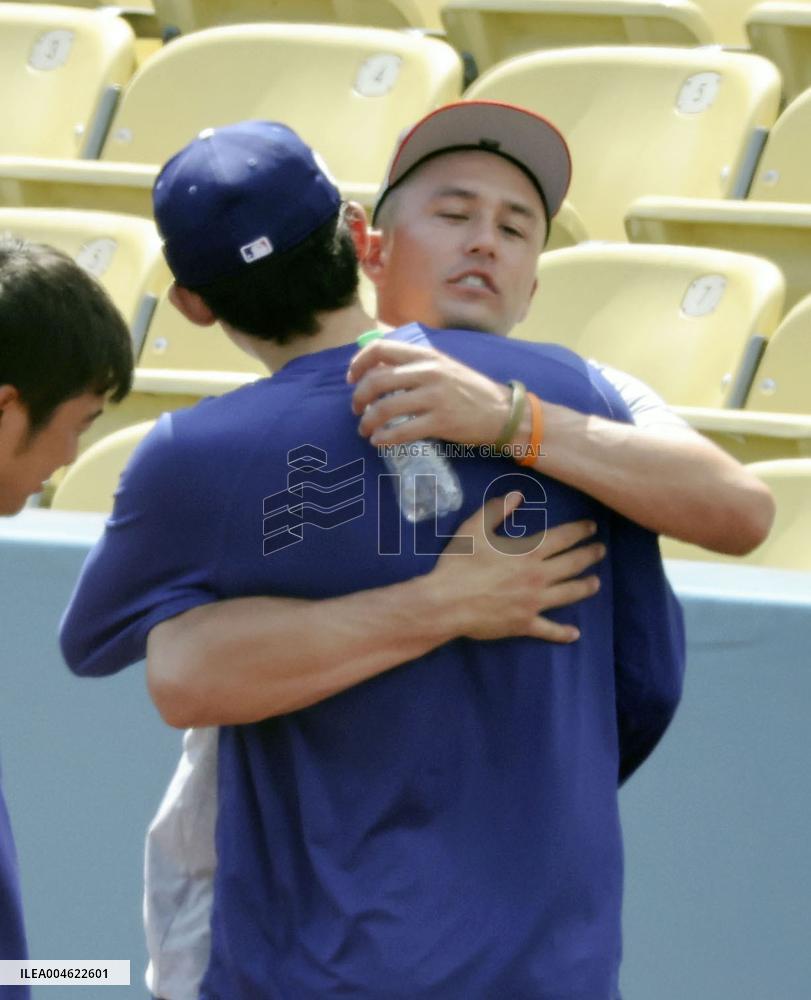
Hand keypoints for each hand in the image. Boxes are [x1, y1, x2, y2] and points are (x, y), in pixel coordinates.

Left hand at [347, 339, 510, 446]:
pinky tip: (379, 441)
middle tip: (357, 409)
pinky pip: (403, 431)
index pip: (380, 349)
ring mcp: (435, 397)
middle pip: (377, 380)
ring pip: (386, 408)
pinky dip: (385, 438)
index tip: (352, 379)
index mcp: (426, 355)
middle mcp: (429, 372)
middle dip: (359, 397)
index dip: (359, 363)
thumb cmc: (469, 390)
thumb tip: (377, 366)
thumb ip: (414, 364)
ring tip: (365, 430)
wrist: (503, 412)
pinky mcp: (441, 422)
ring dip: (368, 421)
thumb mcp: (443, 366)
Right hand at [429, 492, 604, 643]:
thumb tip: (517, 495)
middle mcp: (538, 577)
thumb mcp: (474, 529)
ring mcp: (534, 603)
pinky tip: (575, 634)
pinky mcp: (525, 624)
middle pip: (573, 564)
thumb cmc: (459, 564)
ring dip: (585, 587)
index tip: (592, 527)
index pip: (563, 538)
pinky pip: (549, 629)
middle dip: (590, 555)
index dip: (580, 531)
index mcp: (528, 553)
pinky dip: (563, 633)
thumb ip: (496, 511)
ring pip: (569, 594)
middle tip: (601, 550)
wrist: (447, 603)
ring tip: (596, 583)